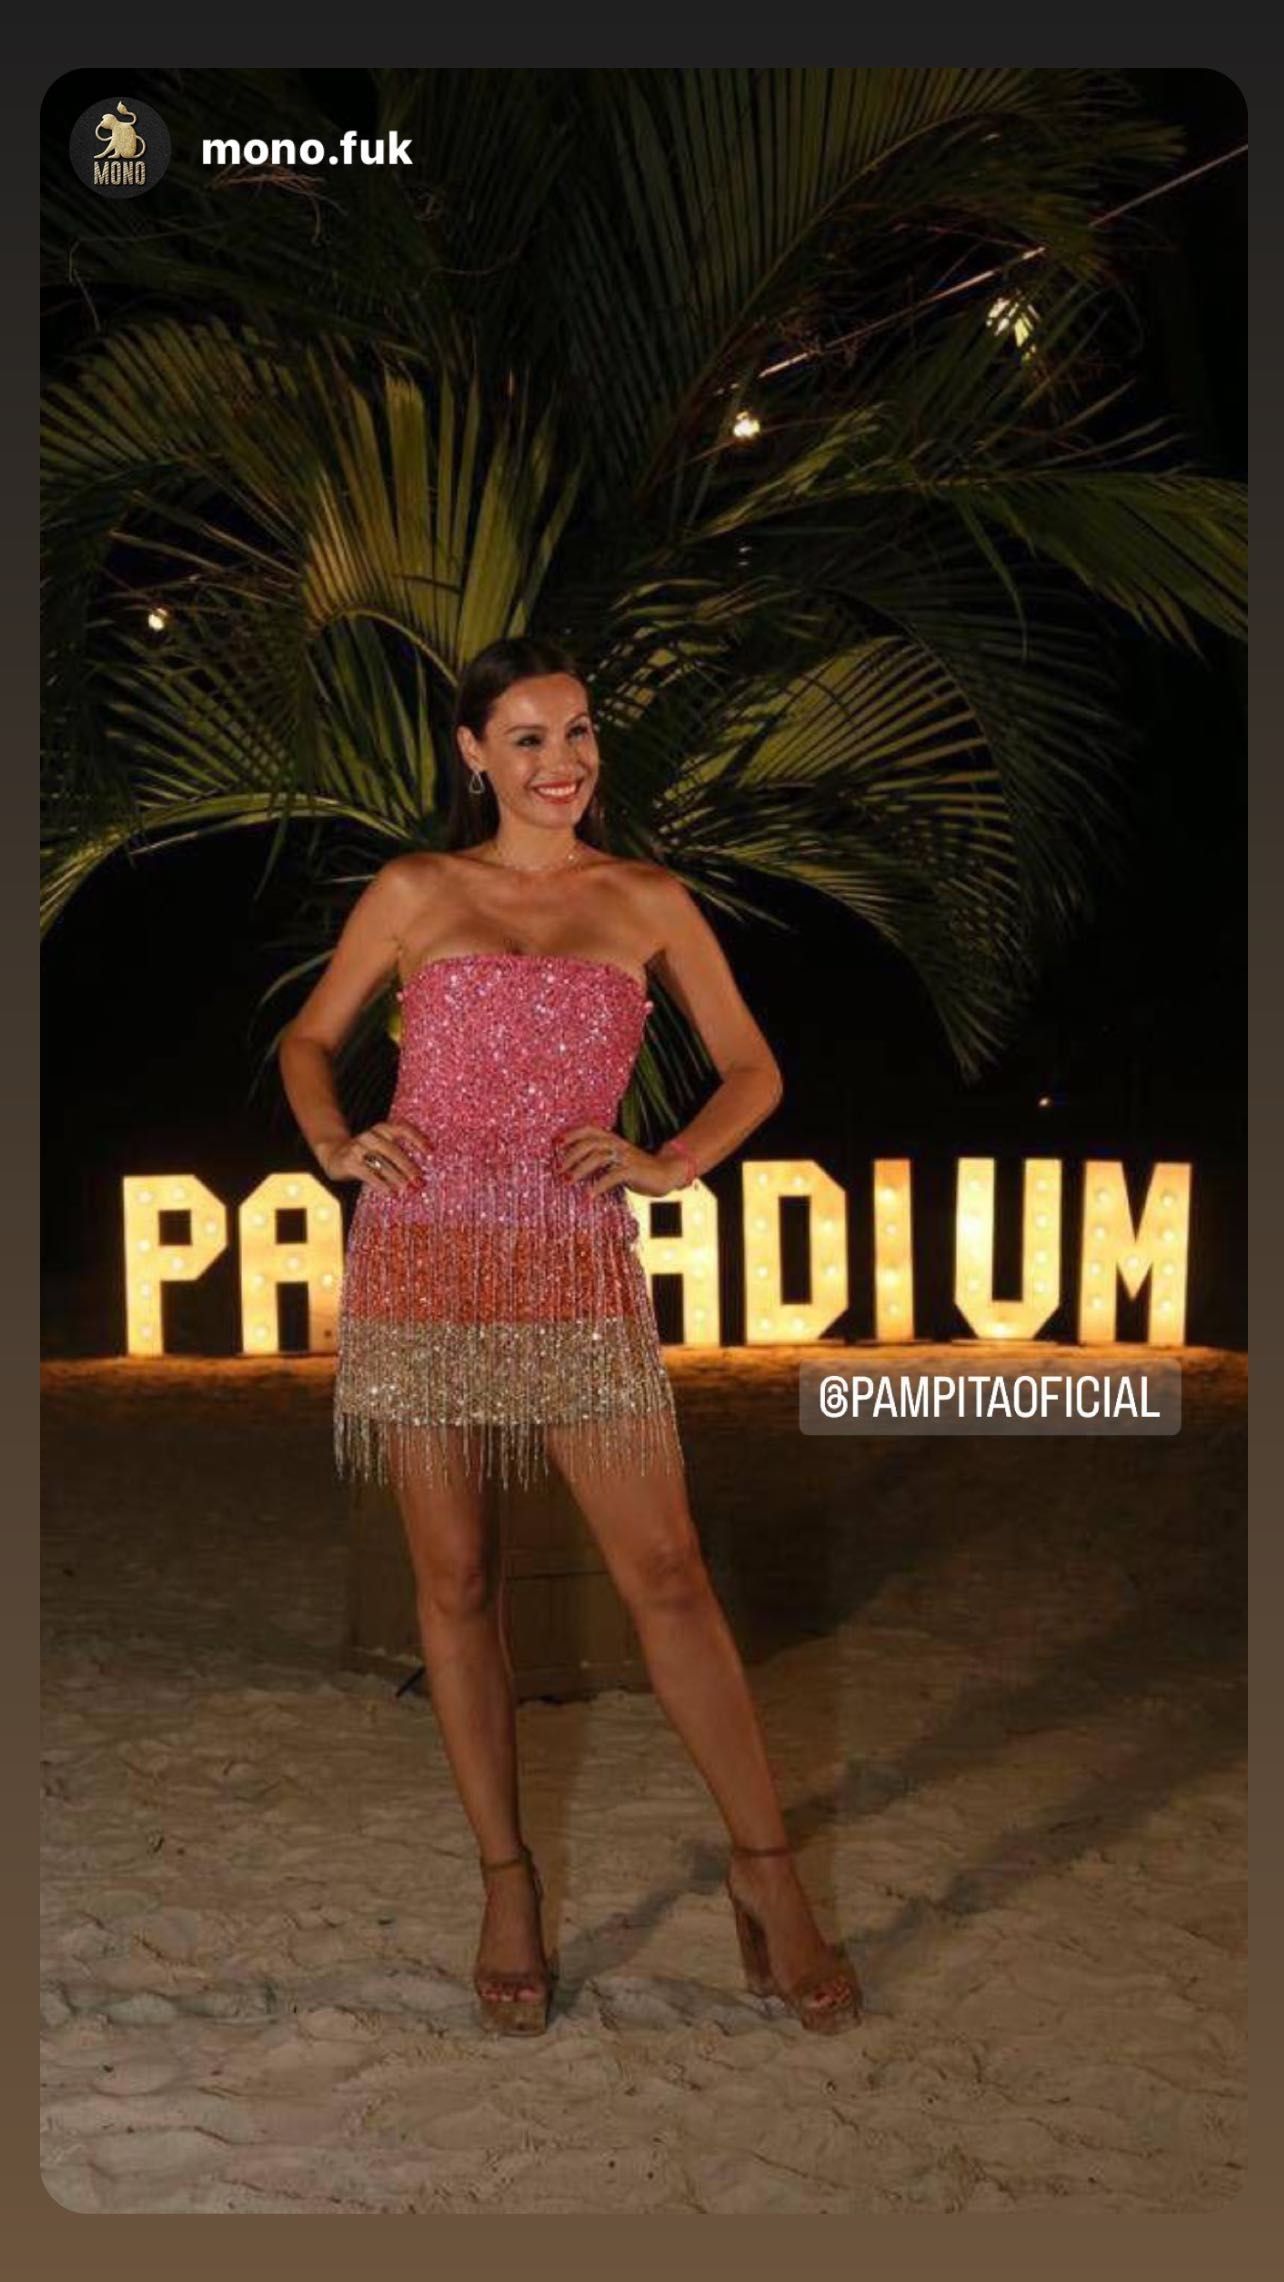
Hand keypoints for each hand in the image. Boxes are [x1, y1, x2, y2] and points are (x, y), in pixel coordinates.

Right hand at [319, 1121, 433, 1190]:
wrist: (333, 1154)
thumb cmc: (366, 1153)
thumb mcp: (381, 1147)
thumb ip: (398, 1153)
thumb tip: (422, 1174)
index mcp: (382, 1129)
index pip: (402, 1129)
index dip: (417, 1138)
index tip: (431, 1151)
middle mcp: (370, 1135)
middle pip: (393, 1150)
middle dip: (408, 1167)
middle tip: (420, 1181)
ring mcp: (358, 1147)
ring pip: (381, 1163)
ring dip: (397, 1178)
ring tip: (409, 1190)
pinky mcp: (349, 1161)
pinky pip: (368, 1174)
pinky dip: (381, 1184)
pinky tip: (391, 1193)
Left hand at [554, 1126, 684, 1198]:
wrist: (667, 1173)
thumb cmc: (638, 1170)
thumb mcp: (617, 1161)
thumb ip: (600, 1160)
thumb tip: (574, 1169)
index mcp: (613, 1139)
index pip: (589, 1130)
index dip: (571, 1134)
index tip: (555, 1143)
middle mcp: (618, 1144)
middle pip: (589, 1143)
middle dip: (571, 1156)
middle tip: (558, 1170)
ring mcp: (626, 1156)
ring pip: (598, 1157)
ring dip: (580, 1170)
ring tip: (567, 1181)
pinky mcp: (633, 1170)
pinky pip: (612, 1176)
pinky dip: (598, 1185)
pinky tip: (589, 1195)